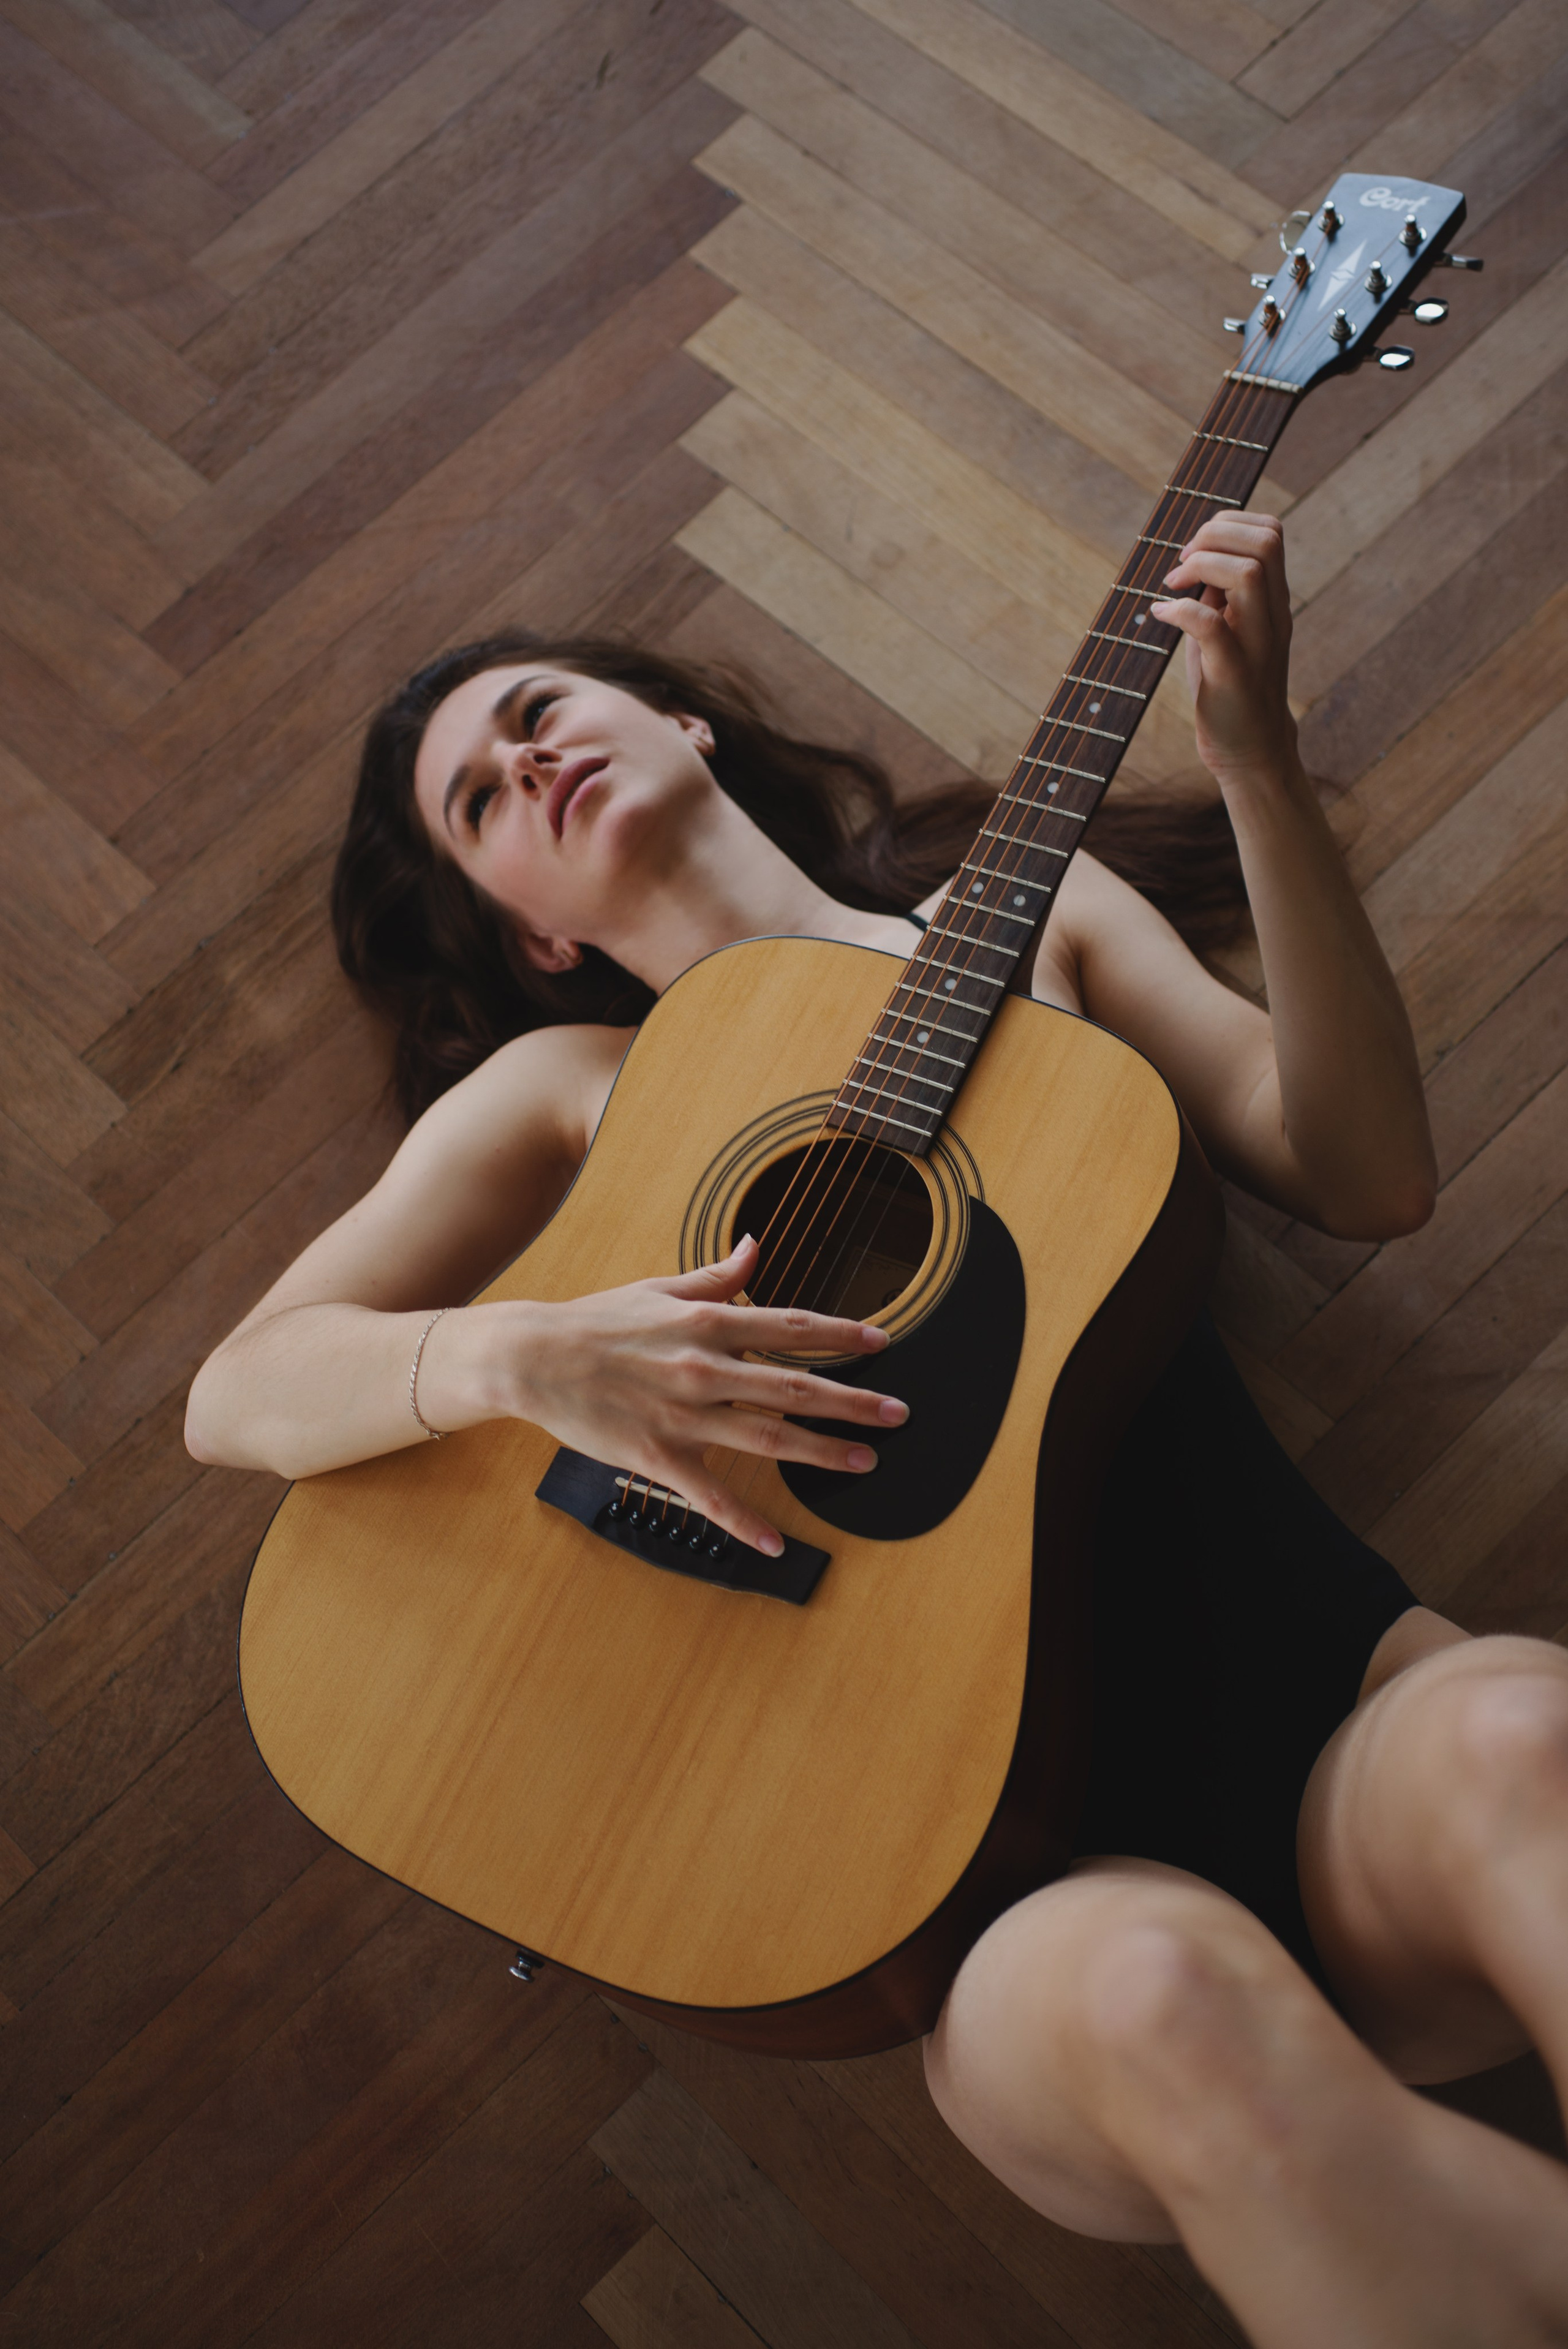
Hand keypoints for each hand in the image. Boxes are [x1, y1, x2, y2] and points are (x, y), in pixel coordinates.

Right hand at [509, 1235, 907, 1555]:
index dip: (841, 1335)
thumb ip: (716, 1275)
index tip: (882, 1342)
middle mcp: (704, 1369)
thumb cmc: (596, 1322)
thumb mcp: (658, 1287)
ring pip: (768, 1439)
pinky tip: (777, 1543)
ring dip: (822, 1453)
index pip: (790, 1326)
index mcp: (707, 1323)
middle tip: (898, 1414)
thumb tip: (756, 1246)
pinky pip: (710, 1497)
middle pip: (794, 1388)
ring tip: (866, 1463)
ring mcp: (683, 1416)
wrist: (533, 1357)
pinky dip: (745, 1523)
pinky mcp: (658, 1457)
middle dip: (853, 1401)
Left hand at [1148, 515, 1296, 787]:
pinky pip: (1211, 625)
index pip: (1271, 532)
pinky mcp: (1234, 674)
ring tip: (1174, 586)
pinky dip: (1179, 611)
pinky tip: (1160, 615)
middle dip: (1214, 536)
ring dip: (1201, 567)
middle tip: (1182, 566)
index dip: (1227, 525)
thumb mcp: (1228, 627)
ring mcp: (1257, 643)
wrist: (1251, 749)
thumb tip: (1194, 557)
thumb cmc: (1231, 686)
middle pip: (1266, 541)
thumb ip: (1219, 592)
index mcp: (1274, 601)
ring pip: (1249, 573)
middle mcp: (1273, 616)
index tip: (1193, 553)